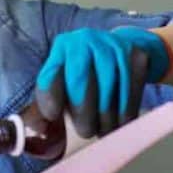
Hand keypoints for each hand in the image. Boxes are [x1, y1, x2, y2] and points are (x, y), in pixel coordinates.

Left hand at [35, 26, 172, 137]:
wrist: (121, 49)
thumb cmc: (86, 75)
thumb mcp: (65, 81)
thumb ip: (50, 102)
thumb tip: (37, 129)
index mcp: (62, 48)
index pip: (52, 74)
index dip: (51, 97)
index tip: (53, 116)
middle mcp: (85, 41)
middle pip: (80, 79)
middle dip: (83, 111)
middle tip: (85, 132)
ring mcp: (112, 45)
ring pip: (108, 85)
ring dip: (106, 116)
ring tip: (103, 131)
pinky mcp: (135, 55)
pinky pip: (131, 87)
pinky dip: (126, 110)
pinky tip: (121, 123)